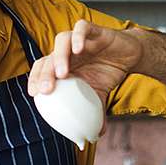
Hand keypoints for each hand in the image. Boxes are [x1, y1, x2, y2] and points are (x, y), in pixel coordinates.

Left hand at [27, 20, 143, 107]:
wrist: (130, 56)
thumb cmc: (108, 73)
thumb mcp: (100, 96)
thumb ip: (95, 113)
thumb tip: (95, 136)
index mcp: (63, 66)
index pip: (41, 69)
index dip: (35, 79)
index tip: (35, 95)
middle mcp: (67, 52)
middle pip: (49, 58)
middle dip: (44, 73)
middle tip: (46, 90)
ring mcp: (79, 40)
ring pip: (61, 40)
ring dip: (59, 56)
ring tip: (63, 74)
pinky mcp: (94, 30)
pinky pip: (82, 28)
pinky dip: (78, 36)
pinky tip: (79, 49)